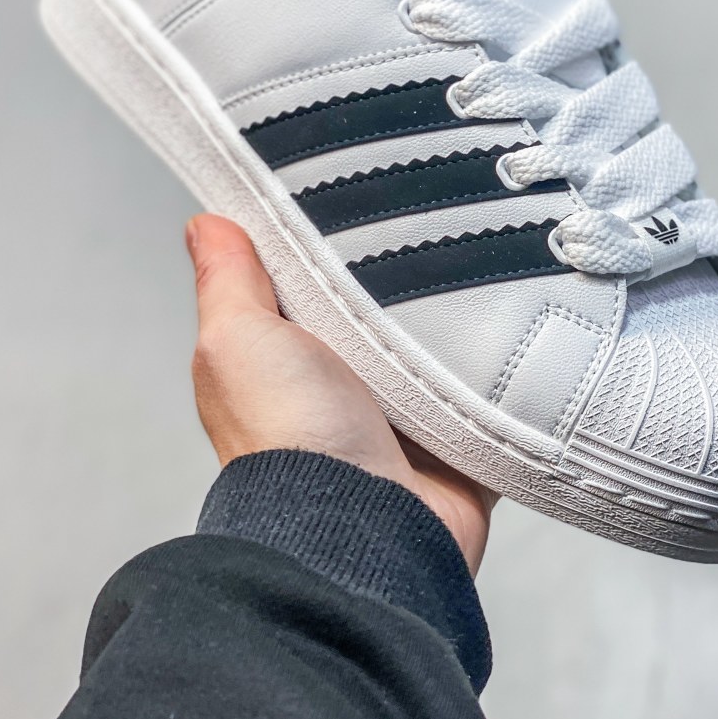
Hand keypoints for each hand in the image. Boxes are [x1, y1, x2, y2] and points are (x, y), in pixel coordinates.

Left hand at [185, 214, 494, 573]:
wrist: (367, 529)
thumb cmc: (289, 445)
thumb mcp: (239, 341)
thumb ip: (228, 282)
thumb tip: (205, 224)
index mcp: (289, 358)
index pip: (311, 279)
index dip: (327, 238)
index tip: (355, 189)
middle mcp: (344, 386)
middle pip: (381, 304)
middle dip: (405, 273)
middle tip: (430, 224)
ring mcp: (404, 414)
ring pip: (440, 341)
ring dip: (457, 317)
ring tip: (479, 270)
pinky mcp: (457, 439)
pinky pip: (493, 385)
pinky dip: (503, 365)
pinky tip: (512, 328)